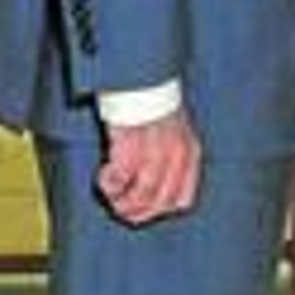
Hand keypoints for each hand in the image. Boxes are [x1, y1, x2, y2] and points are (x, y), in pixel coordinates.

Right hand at [96, 108, 202, 225]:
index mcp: (190, 152)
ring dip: (120, 202)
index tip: (144, 205)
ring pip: (140, 199)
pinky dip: (107, 185)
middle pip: (160, 205)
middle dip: (137, 212)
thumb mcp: (175, 133)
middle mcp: (177, 156)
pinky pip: (118, 183)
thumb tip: (153, 191)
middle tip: (121, 205)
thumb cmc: (154, 106)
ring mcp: (156, 154)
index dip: (160, 208)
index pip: (182, 200)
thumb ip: (171, 159)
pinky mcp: (131, 149)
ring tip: (112, 192)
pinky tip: (104, 173)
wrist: (142, 82)